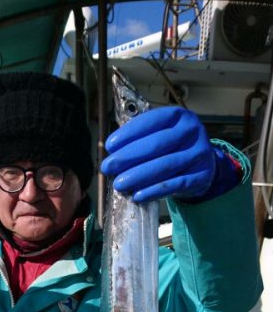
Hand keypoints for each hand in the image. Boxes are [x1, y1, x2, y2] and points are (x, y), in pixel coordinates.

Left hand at [101, 106, 218, 202]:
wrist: (203, 166)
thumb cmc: (174, 148)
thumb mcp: (163, 134)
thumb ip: (141, 139)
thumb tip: (112, 154)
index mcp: (179, 116)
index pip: (152, 121)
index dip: (129, 133)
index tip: (109, 146)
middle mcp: (192, 132)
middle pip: (157, 144)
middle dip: (128, 156)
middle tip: (108, 167)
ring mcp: (198, 154)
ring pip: (165, 165)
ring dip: (138, 176)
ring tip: (119, 184)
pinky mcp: (200, 176)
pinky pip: (174, 184)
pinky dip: (153, 191)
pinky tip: (137, 195)